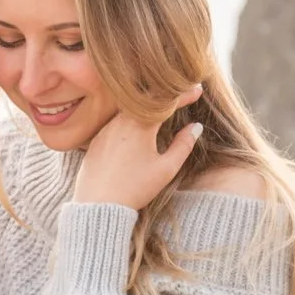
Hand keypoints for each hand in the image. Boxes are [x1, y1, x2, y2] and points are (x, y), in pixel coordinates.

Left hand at [72, 84, 205, 209]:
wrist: (97, 204)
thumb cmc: (135, 188)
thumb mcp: (166, 169)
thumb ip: (183, 145)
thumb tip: (196, 127)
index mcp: (140, 125)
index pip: (167, 102)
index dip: (185, 95)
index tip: (198, 90)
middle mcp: (121, 121)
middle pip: (146, 99)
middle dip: (165, 95)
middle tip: (181, 93)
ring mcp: (106, 129)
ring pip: (130, 108)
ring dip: (147, 106)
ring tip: (161, 107)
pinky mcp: (97, 140)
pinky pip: (116, 121)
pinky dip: (131, 118)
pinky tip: (137, 125)